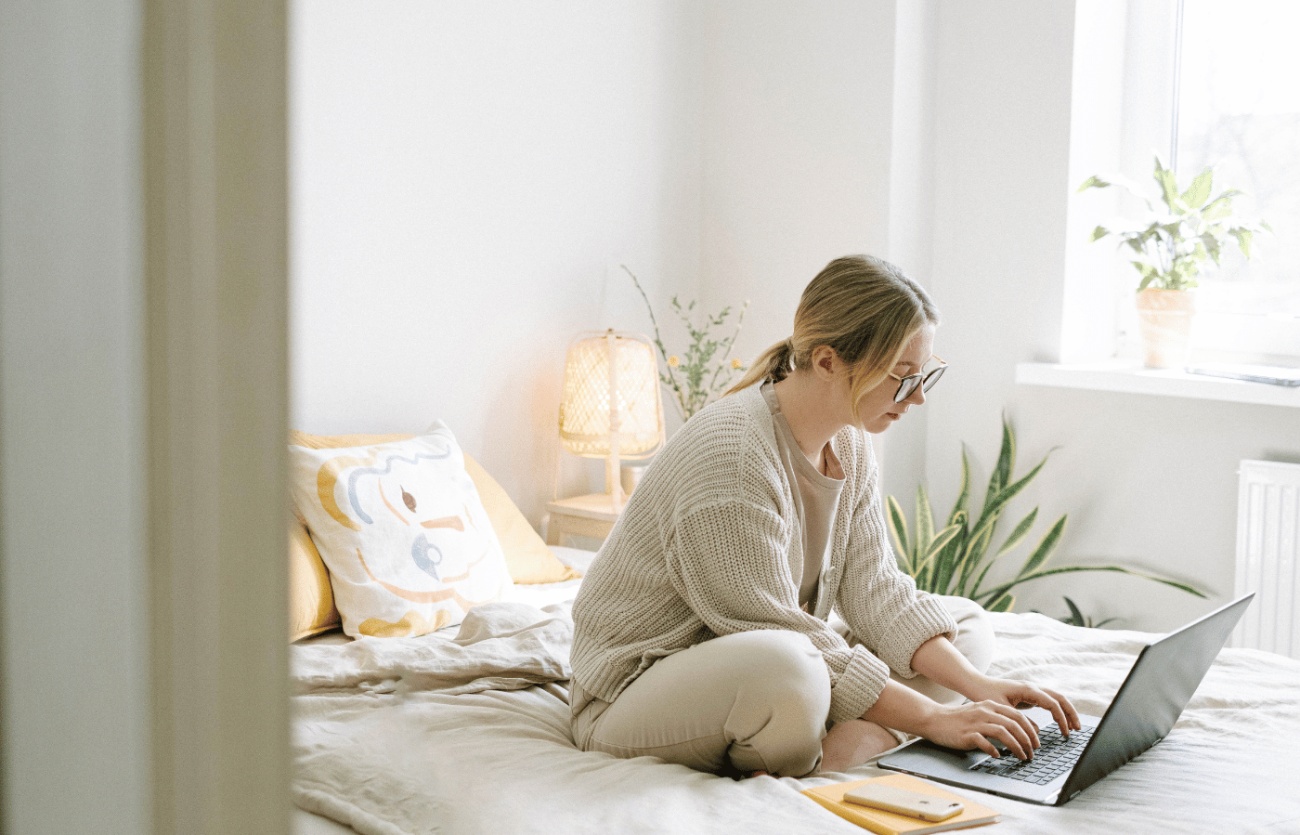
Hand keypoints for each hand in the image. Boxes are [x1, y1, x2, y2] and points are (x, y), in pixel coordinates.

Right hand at [916, 699, 1041, 760]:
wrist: (934, 719)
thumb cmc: (959, 719)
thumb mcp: (980, 712)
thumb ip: (997, 718)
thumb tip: (1019, 731)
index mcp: (990, 706)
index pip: (1018, 716)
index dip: (1031, 730)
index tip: (1036, 743)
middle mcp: (985, 712)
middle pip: (1014, 724)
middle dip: (1027, 740)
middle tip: (1032, 753)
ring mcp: (975, 723)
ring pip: (1003, 732)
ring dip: (1016, 747)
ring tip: (1022, 757)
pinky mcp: (966, 734)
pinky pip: (984, 742)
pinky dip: (994, 750)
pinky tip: (998, 756)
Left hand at [967, 676, 1081, 740]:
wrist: (975, 684)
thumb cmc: (984, 694)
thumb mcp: (1001, 709)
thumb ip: (1018, 720)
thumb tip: (1037, 731)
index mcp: (1027, 689)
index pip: (1052, 703)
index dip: (1061, 718)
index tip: (1066, 732)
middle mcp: (1032, 687)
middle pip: (1059, 698)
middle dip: (1070, 713)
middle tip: (1078, 729)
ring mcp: (1031, 690)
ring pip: (1056, 698)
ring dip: (1066, 711)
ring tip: (1073, 727)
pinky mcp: (1029, 695)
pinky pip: (1048, 701)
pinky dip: (1057, 711)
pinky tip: (1059, 722)